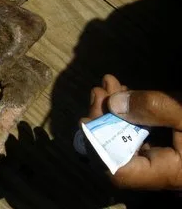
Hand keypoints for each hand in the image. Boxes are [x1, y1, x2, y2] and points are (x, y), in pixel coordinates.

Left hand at [83, 74, 181, 189]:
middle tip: (100, 89)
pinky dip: (128, 113)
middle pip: (116, 154)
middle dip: (102, 119)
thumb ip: (154, 108)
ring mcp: (163, 161)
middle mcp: (161, 174)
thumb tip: (114, 103)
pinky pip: (138, 134)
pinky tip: (124, 91)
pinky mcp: (167, 148)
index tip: (89, 114)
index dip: (97, 145)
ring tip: (110, 83)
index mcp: (168, 174)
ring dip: (113, 112)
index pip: (118, 171)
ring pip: (125, 141)